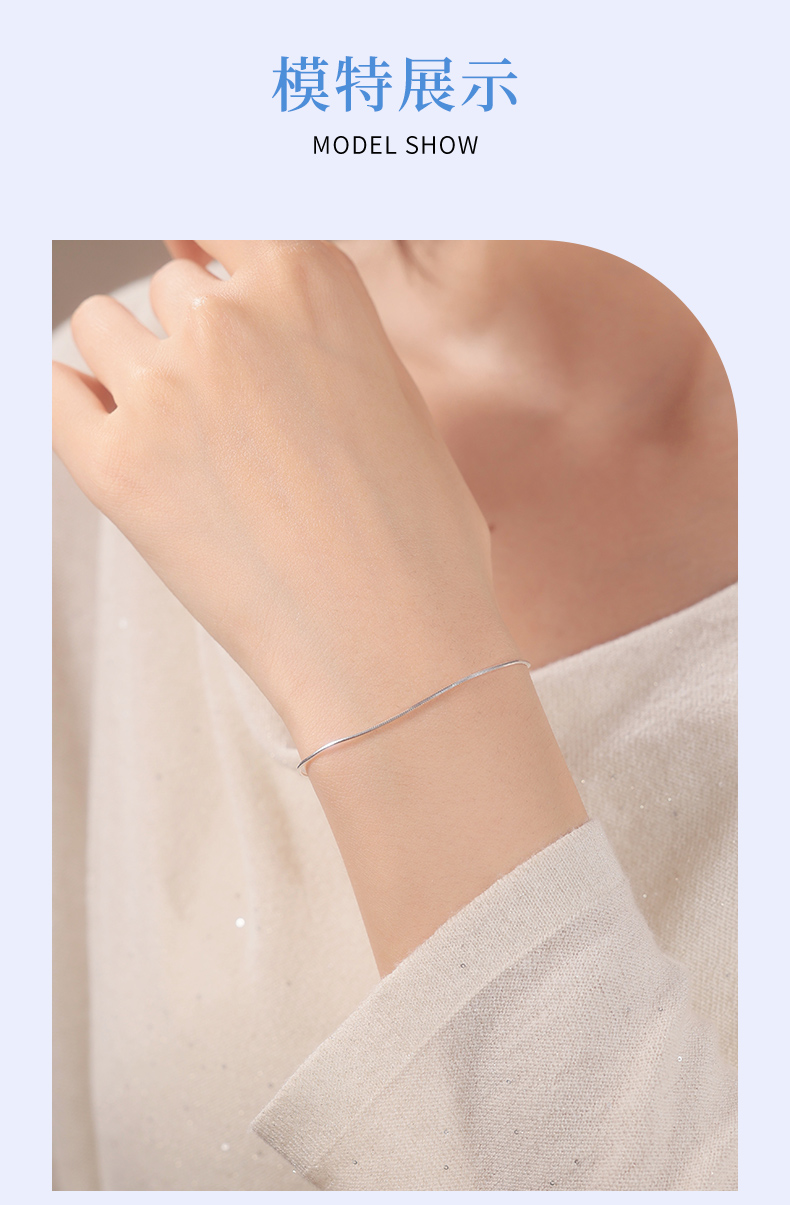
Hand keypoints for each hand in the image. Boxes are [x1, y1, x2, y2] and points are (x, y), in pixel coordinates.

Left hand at [53, 241, 513, 752]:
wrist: (394, 639)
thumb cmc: (414, 534)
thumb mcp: (388, 396)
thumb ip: (313, 334)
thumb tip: (246, 306)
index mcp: (310, 284)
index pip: (226, 216)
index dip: (216, 249)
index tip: (204, 260)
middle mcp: (229, 319)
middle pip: (172, 283)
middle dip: (193, 333)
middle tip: (227, 403)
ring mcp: (164, 389)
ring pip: (104, 326)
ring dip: (133, 364)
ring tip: (182, 433)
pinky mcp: (113, 465)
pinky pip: (56, 393)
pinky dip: (78, 407)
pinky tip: (118, 436)